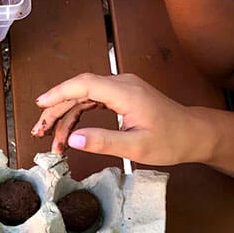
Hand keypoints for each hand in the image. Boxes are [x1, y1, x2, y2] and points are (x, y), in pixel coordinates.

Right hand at [32, 72, 213, 160]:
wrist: (195, 134)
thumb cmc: (172, 141)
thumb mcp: (137, 148)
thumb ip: (104, 142)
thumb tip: (73, 139)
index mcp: (125, 93)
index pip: (84, 85)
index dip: (59, 93)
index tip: (40, 105)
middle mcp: (122, 84)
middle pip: (79, 90)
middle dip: (56, 110)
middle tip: (39, 132)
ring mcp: (122, 87)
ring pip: (84, 96)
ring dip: (66, 116)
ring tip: (53, 140)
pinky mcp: (123, 95)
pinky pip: (93, 100)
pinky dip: (79, 115)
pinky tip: (69, 131)